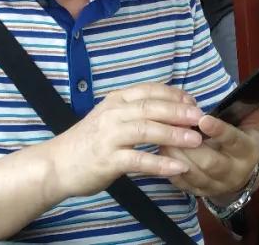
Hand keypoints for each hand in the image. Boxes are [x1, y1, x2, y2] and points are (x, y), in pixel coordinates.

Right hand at [43, 83, 204, 197]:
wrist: (56, 163)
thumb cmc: (87, 142)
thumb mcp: (109, 117)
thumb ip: (133, 112)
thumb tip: (166, 108)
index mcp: (115, 100)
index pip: (149, 90)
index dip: (174, 94)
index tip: (194, 101)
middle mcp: (113, 113)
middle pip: (151, 107)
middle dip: (179, 111)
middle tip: (201, 118)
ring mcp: (109, 136)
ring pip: (147, 130)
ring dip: (174, 134)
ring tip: (196, 140)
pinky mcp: (107, 160)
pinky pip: (138, 160)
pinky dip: (160, 163)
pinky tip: (178, 167)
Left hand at [163, 100, 258, 200]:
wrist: (240, 173)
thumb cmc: (242, 140)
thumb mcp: (252, 124)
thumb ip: (257, 107)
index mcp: (246, 152)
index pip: (234, 141)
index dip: (219, 131)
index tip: (202, 119)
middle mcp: (233, 172)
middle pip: (211, 163)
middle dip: (191, 146)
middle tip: (174, 127)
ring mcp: (215, 185)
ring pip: (194, 174)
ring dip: (177, 156)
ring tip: (163, 137)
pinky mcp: (199, 192)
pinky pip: (183, 184)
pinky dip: (171, 169)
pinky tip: (162, 154)